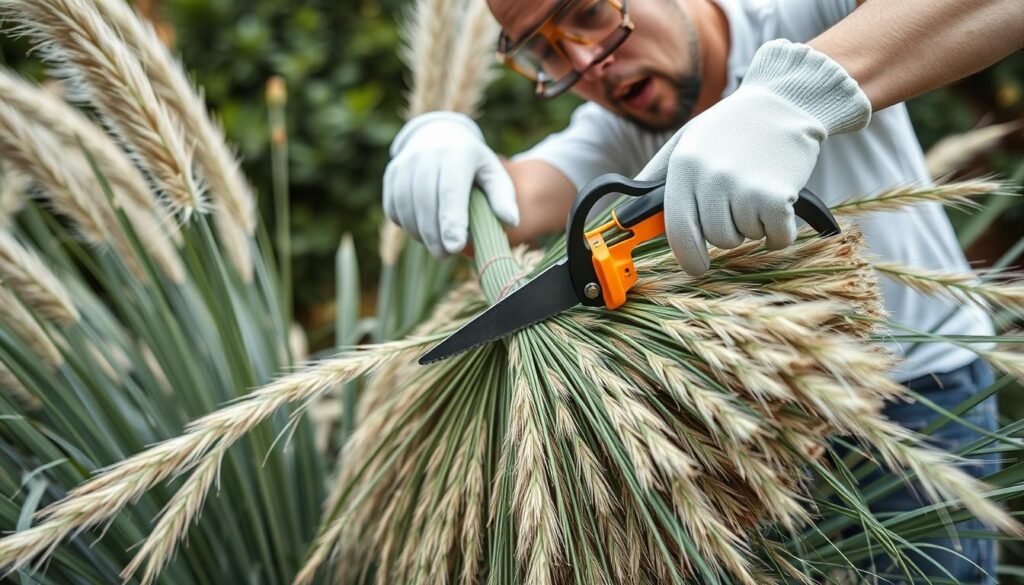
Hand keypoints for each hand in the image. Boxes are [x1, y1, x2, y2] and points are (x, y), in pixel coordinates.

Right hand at [383, 111, 517, 256]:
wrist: (440, 134)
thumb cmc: (473, 163)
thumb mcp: (493, 173)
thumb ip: (502, 197)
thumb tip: (511, 222)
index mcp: (456, 154)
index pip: (451, 192)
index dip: (451, 221)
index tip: (455, 247)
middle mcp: (426, 155)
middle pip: (426, 204)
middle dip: (435, 236)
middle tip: (445, 254)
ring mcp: (405, 163)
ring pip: (406, 208)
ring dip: (419, 233)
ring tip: (436, 245)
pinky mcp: (391, 174)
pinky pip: (393, 208)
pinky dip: (406, 224)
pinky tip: (422, 229)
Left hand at [635, 40, 870, 274]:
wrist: (787, 101)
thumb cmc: (733, 125)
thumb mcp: (687, 140)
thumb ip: (658, 175)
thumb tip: (629, 211)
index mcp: (684, 166)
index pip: (678, 230)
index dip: (688, 256)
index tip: (696, 266)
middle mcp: (710, 178)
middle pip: (716, 238)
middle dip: (729, 231)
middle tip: (739, 204)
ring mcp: (743, 187)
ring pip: (745, 237)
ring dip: (755, 224)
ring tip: (758, 189)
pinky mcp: (776, 196)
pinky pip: (775, 237)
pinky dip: (781, 231)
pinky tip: (780, 202)